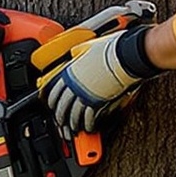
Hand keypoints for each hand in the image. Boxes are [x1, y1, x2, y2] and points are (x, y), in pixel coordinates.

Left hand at [44, 21, 156, 136]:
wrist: (125, 56)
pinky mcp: (97, 102)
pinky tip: (88, 127)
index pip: (53, 90)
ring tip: (74, 128)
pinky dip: (88, 124)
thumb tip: (75, 54)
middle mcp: (74, 85)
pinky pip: (88, 118)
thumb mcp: (87, 48)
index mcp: (69, 72)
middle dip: (60, 116)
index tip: (50, 105)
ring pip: (73, 114)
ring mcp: (85, 95)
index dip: (50, 100)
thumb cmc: (110, 50)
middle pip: (62, 106)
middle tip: (60, 121)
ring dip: (73, 123)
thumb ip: (78, 55)